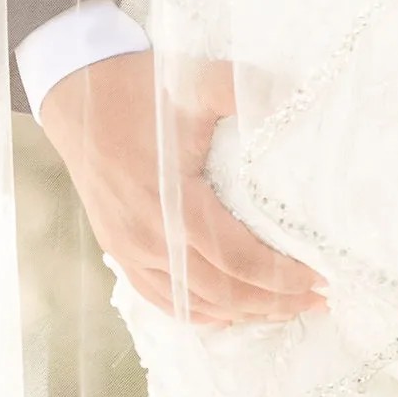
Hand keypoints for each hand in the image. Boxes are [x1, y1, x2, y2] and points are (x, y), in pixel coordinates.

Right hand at [39, 51, 327, 325]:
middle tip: (315, 301)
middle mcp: (150, 237)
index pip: (237, 258)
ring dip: (241, 312)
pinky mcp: (119, 251)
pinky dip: (198, 312)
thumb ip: (240, 89)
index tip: (318, 279)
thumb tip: (290, 94)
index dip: (279, 276)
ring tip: (281, 310)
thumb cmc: (140, 89)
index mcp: (173, 201)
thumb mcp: (192, 81)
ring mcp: (131, 250)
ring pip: (193, 302)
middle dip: (272, 302)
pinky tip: (225, 314)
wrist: (79, 95)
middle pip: (221, 290)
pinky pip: (162, 298)